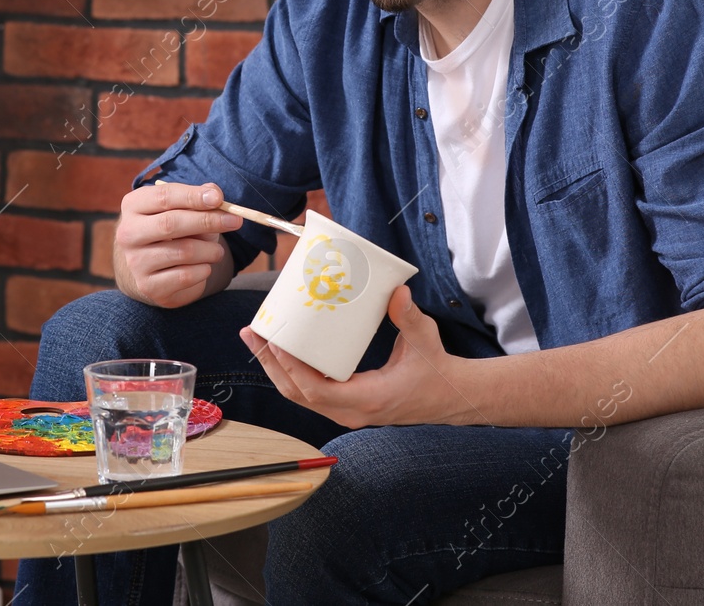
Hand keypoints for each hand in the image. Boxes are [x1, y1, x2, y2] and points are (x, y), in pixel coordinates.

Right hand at [113, 181, 242, 308]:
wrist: (153, 268)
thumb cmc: (173, 230)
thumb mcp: (183, 209)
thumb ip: (199, 198)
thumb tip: (214, 194)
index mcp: (133, 206)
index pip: (164, 196)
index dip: (193, 196)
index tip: (218, 199)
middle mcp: (128, 234)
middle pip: (171, 223)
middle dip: (208, 221)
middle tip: (235, 221)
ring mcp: (136, 262)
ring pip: (184, 252)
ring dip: (210, 250)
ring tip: (216, 250)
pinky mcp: (149, 286)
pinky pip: (186, 276)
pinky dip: (204, 269)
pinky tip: (203, 266)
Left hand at [239, 285, 478, 427]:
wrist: (450, 397)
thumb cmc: (436, 369)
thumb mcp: (425, 340)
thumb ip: (410, 317)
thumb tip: (397, 290)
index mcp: (368, 399)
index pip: (316, 391)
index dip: (290, 368)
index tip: (275, 341)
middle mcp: (351, 412)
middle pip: (297, 394)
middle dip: (271, 363)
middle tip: (253, 332)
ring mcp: (346, 412)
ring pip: (299, 396)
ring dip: (276, 367)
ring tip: (258, 337)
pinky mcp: (346, 406)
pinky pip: (309, 393)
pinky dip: (291, 372)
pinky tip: (281, 349)